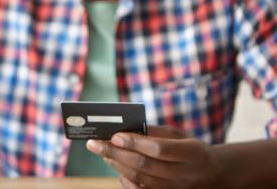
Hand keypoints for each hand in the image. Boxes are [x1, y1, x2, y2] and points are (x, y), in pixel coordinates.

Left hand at [87, 126, 222, 188]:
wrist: (212, 174)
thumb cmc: (190, 149)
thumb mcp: (179, 135)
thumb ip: (155, 132)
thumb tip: (125, 129)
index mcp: (191, 153)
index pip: (158, 149)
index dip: (135, 143)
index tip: (114, 135)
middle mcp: (184, 174)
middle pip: (144, 165)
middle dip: (115, 153)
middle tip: (95, 144)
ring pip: (139, 179)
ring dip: (116, 164)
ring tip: (102, 152)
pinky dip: (124, 178)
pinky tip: (115, 165)